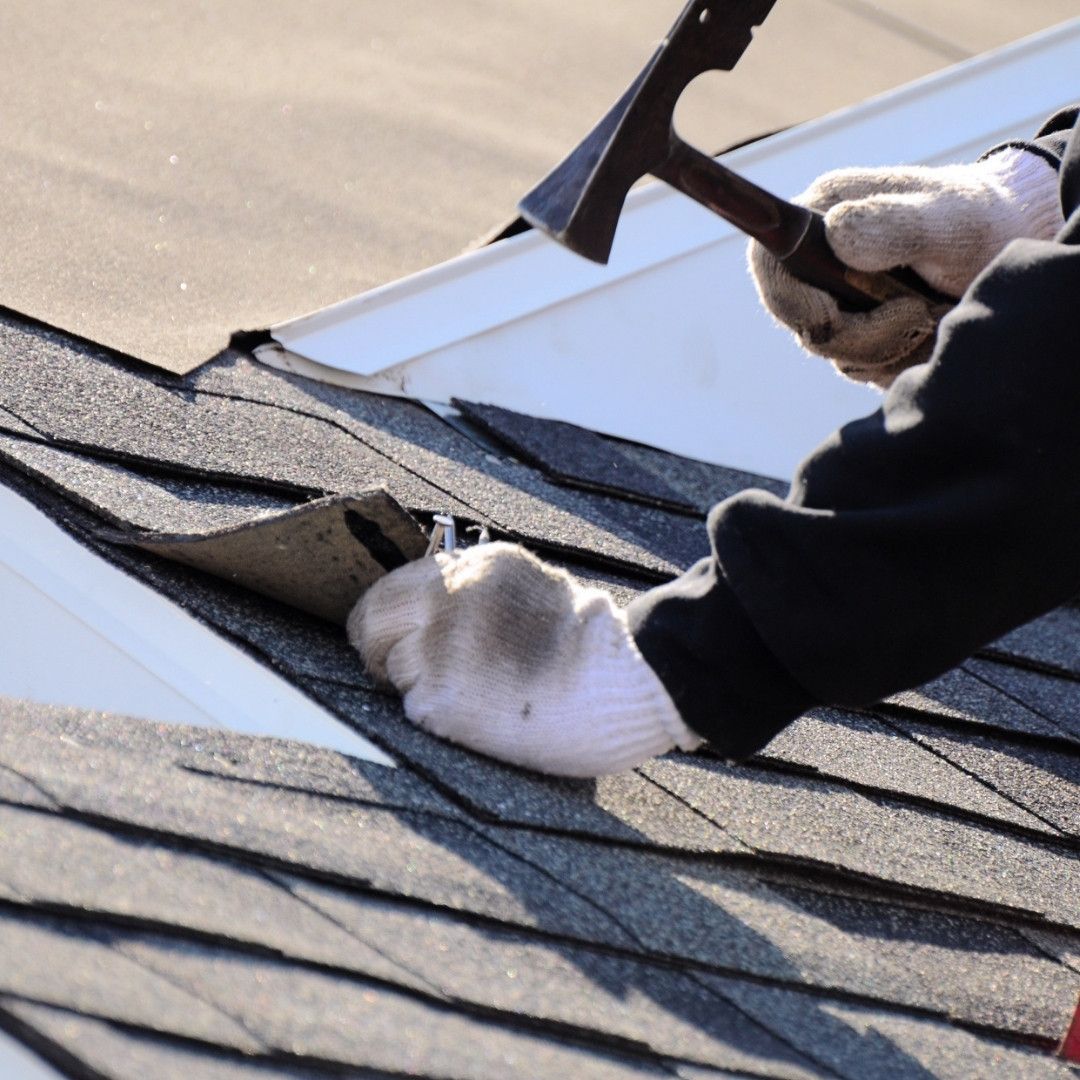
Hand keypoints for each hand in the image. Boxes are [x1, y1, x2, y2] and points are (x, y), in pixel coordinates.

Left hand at [348, 542, 699, 776]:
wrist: (625, 680)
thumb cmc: (590, 647)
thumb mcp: (533, 587)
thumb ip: (478, 592)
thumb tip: (432, 610)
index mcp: (472, 568)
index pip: (391, 589)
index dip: (384, 619)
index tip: (384, 638)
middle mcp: (448, 599)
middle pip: (371, 624)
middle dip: (379, 649)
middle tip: (396, 672)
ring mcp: (439, 648)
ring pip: (394, 670)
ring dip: (420, 686)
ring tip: (474, 694)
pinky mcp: (440, 697)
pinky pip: (415, 709)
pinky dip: (439, 717)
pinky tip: (481, 714)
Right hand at [748, 148, 1060, 386]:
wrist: (1007, 243)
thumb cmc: (975, 220)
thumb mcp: (945, 217)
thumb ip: (894, 225)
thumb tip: (837, 234)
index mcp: (821, 218)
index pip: (768, 265)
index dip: (791, 302)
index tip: (836, 317)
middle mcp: (817, 261)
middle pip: (804, 325)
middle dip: (862, 336)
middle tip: (918, 315)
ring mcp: (835, 301)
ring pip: (836, 354)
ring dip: (891, 350)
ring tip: (934, 315)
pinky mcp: (857, 332)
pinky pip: (862, 368)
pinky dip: (900, 361)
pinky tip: (929, 331)